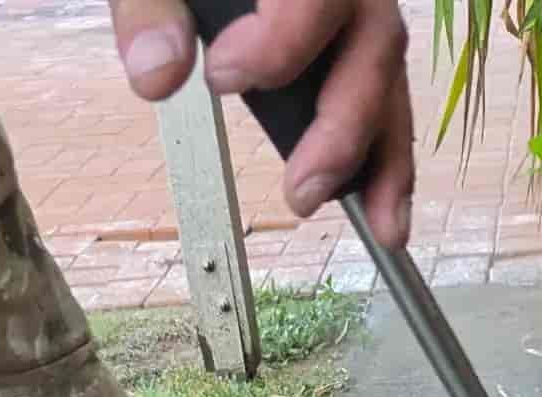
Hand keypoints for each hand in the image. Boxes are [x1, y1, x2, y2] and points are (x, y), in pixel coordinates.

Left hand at [107, 0, 414, 246]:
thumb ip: (151, 8)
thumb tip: (156, 76)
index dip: (281, 41)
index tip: (225, 78)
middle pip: (374, 46)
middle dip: (342, 129)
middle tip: (302, 192)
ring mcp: (366, 15)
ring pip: (390, 84)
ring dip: (386, 162)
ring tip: (381, 229)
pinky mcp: (362, 51)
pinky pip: (388, 106)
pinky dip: (388, 164)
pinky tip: (385, 219)